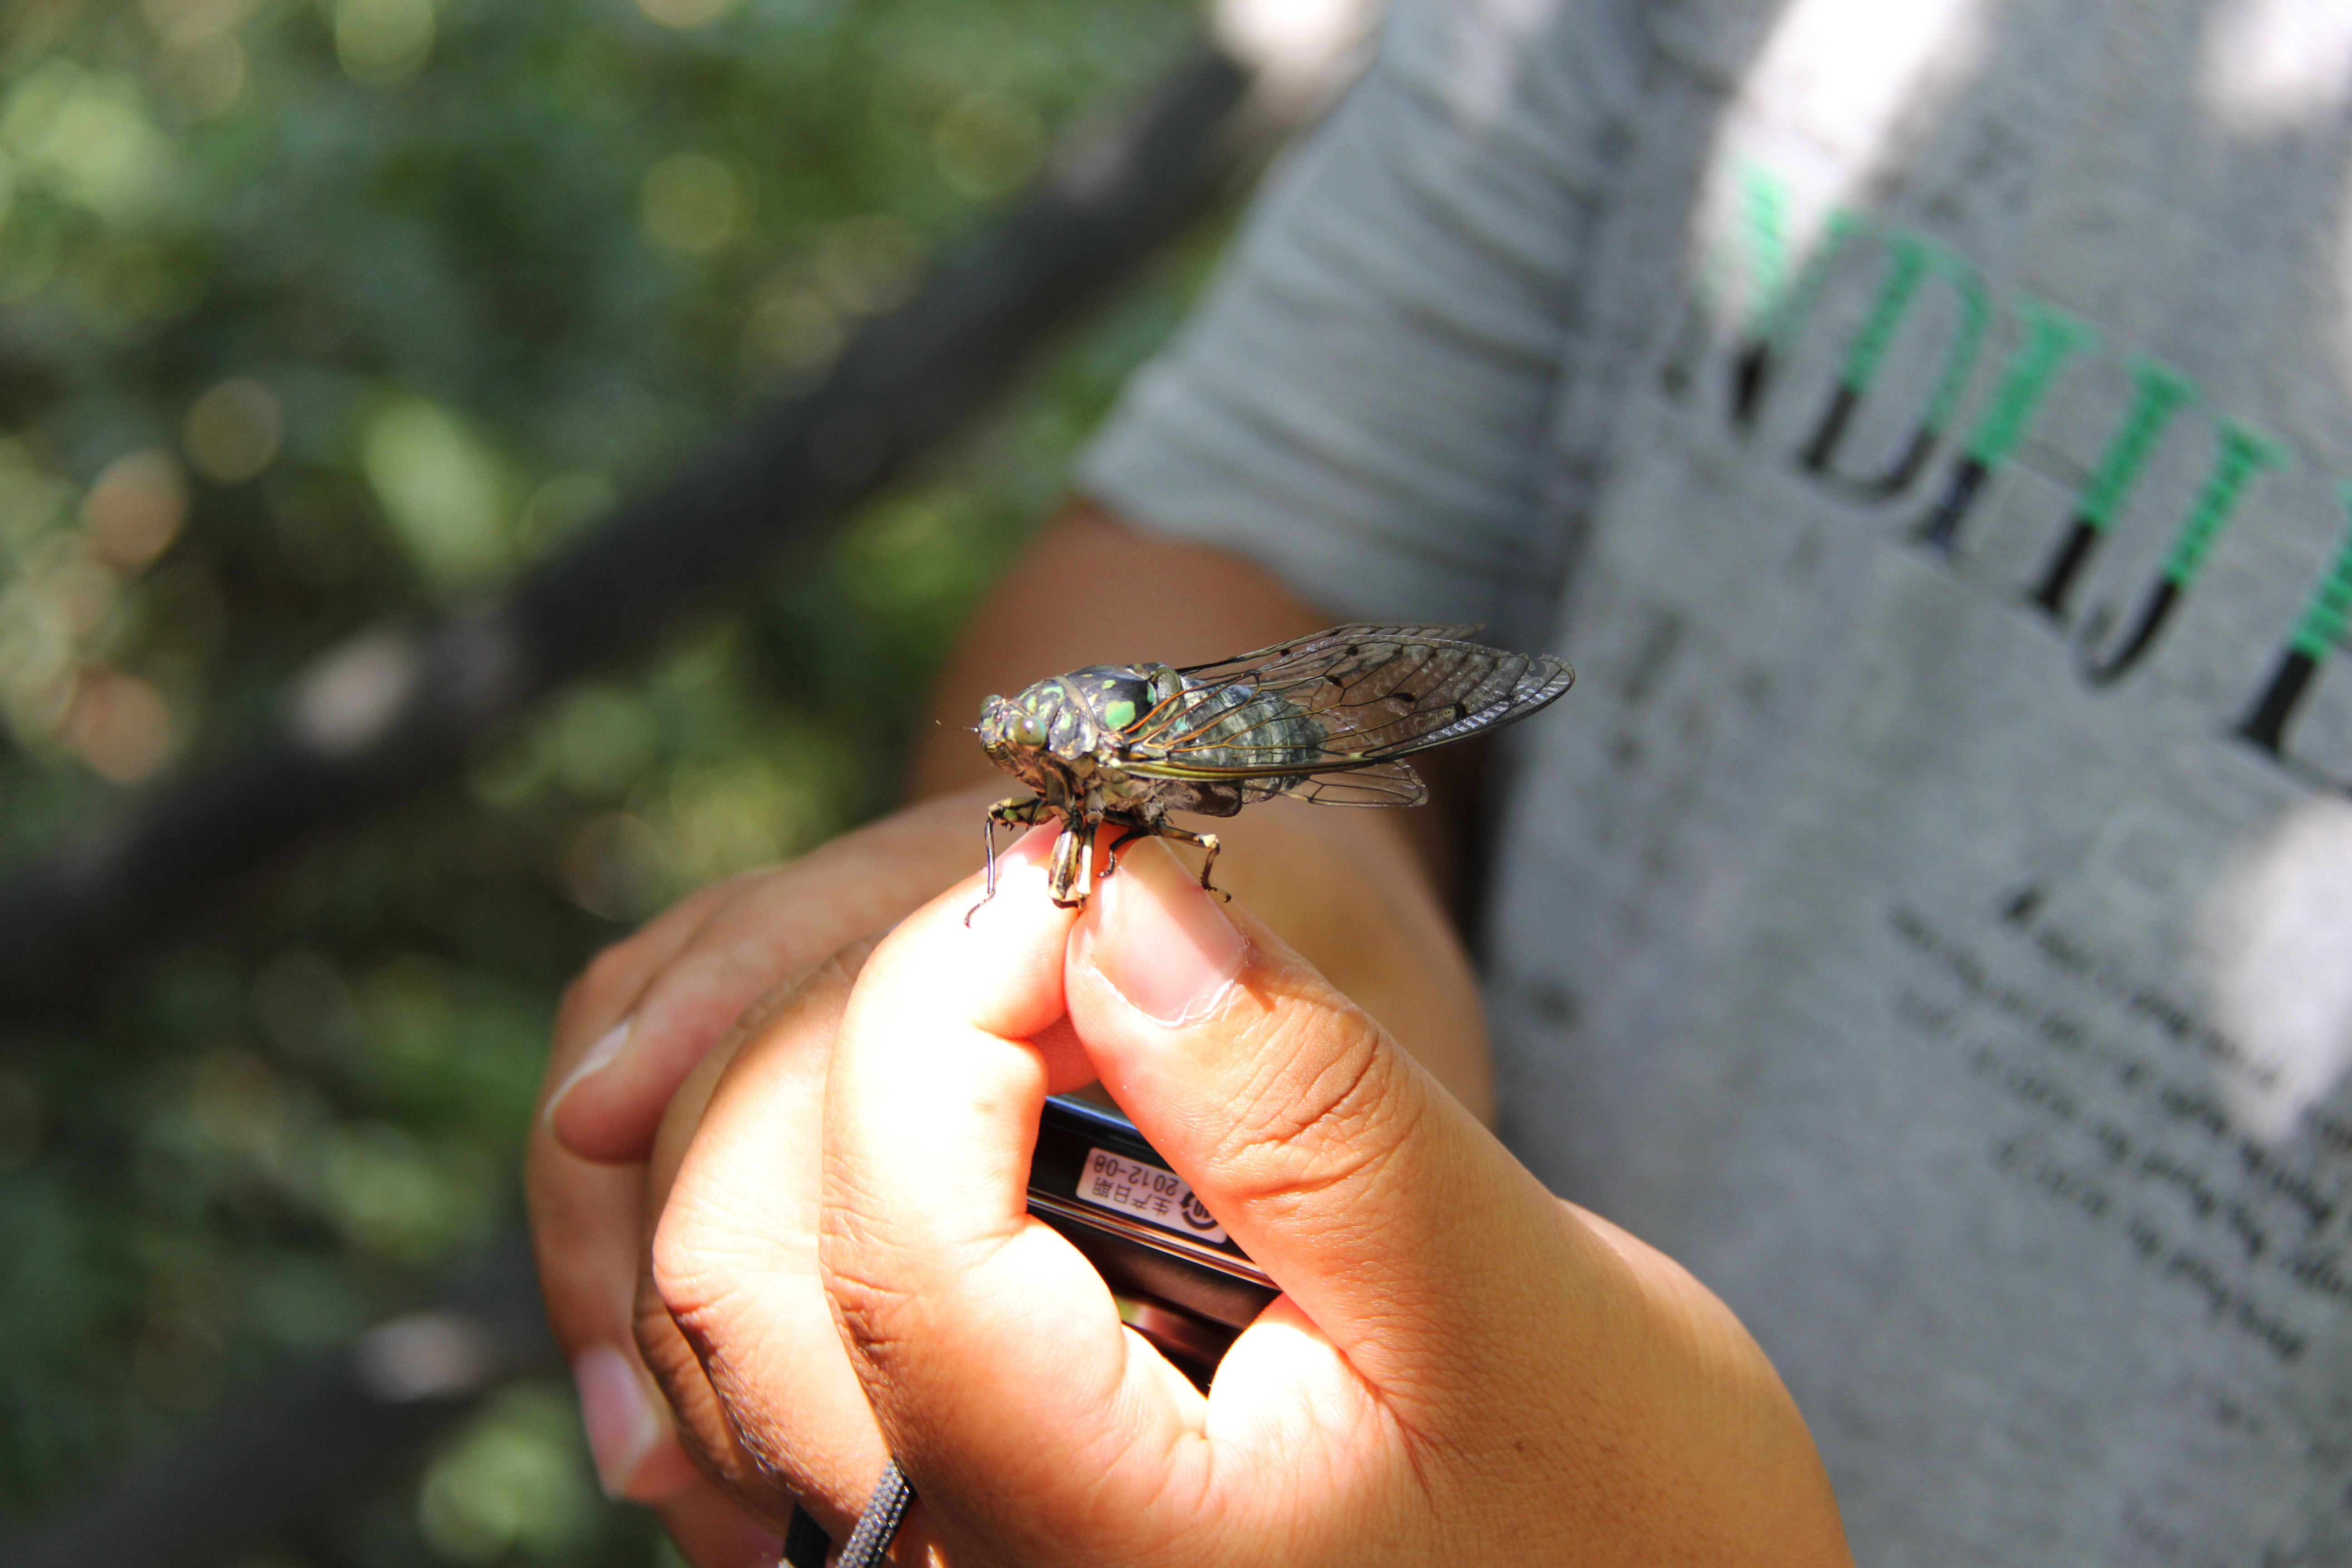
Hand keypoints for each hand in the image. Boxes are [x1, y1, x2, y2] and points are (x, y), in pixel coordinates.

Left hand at [529, 778, 1486, 1562]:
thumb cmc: (1621, 1508)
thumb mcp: (1521, 1303)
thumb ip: (1303, 1109)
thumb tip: (1117, 901)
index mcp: (1107, 1551)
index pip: (900, 1237)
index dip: (950, 996)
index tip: (1082, 880)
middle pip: (747, 1272)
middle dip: (874, 1034)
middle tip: (1057, 932)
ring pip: (722, 1307)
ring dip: (829, 1100)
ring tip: (1023, 1009)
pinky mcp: (958, 1538)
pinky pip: (777, 1357)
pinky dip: (823, 1196)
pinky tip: (960, 1125)